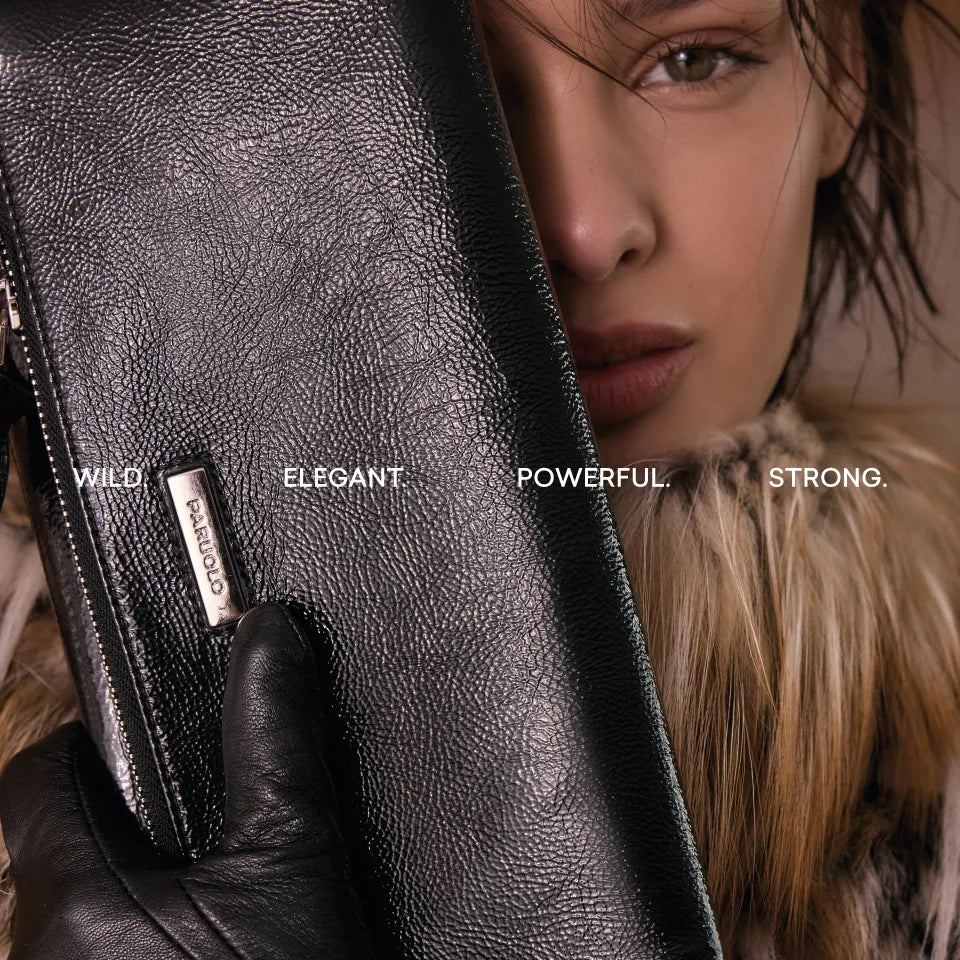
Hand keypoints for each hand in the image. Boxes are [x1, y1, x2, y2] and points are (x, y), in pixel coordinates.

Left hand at [0, 603, 375, 958]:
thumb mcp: (291, 860)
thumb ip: (271, 738)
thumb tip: (270, 638)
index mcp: (74, 907)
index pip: (34, 779)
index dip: (86, 749)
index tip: (135, 754)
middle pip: (52, 852)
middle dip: (122, 833)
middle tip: (197, 846)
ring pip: (63, 918)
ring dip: (122, 896)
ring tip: (204, 914)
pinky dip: (121, 945)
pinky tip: (190, 958)